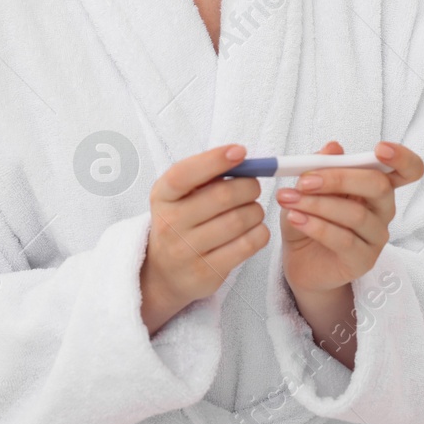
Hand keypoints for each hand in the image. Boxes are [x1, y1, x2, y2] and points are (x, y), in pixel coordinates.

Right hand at [140, 144, 267, 336]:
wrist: (163, 272)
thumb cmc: (181, 222)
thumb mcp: (179, 196)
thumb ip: (204, 175)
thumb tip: (241, 157)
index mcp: (162, 197)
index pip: (184, 174)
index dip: (214, 160)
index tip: (240, 151)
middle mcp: (170, 224)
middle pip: (222, 196)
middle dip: (248, 186)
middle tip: (252, 187)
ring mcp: (187, 251)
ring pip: (239, 220)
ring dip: (256, 210)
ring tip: (252, 210)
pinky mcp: (207, 272)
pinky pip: (247, 245)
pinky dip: (260, 232)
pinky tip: (254, 229)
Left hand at [276, 140, 423, 296]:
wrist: (299, 260)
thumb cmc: (310, 218)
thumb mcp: (308, 187)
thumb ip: (321, 166)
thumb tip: (333, 148)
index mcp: (376, 185)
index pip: (407, 170)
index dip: (401, 157)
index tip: (380, 149)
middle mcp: (383, 209)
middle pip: (379, 186)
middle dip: (339, 178)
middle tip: (305, 180)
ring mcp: (376, 237)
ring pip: (356, 214)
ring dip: (317, 204)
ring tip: (289, 200)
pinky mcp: (363, 260)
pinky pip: (343, 240)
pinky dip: (315, 226)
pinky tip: (295, 219)